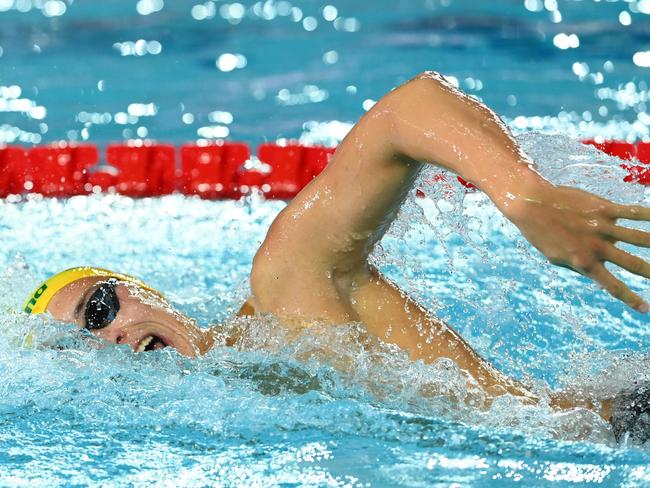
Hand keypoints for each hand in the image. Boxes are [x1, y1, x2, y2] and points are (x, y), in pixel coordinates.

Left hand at [500, 181, 649, 311]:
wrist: (531, 204)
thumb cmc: (542, 233)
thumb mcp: (557, 259)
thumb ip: (579, 267)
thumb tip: (595, 273)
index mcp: (585, 264)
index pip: (613, 286)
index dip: (631, 300)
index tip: (646, 310)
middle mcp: (598, 248)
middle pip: (635, 264)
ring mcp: (603, 227)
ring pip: (641, 238)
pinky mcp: (604, 208)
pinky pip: (633, 212)